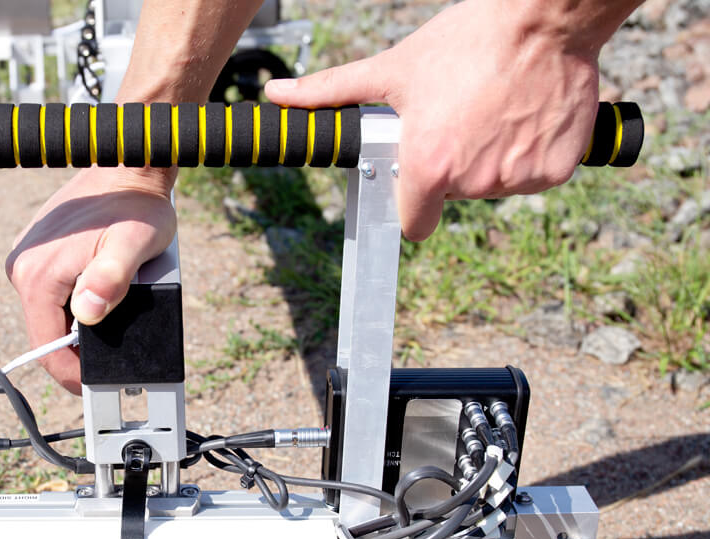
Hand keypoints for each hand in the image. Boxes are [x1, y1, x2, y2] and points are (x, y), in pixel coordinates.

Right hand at [5, 166, 176, 392]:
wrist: (126, 167)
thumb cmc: (136, 205)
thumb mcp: (134, 244)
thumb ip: (112, 279)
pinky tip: (98, 296)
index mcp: (38, 275)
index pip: (45, 348)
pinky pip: (52, 294)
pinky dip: (74, 304)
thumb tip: (88, 313)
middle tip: (112, 354)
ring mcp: (28, 261)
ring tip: (110, 319)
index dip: (71, 375)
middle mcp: (23, 269)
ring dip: (77, 327)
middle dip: (77, 351)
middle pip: (46, 334)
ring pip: (50, 315)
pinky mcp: (37, 254)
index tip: (95, 386)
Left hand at [265, 0, 603, 239]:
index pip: (414, 223)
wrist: (545, 18)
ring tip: (493, 109)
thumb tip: (277, 95)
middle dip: (454, 165)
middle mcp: (474, 183)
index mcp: (430, 167)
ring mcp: (518, 179)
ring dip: (492, 157)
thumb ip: (331, 92)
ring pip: (494, 185)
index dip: (414, 199)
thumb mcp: (393, 70)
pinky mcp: (556, 170)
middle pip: (454, 196)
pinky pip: (534, 175)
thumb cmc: (467, 41)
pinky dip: (531, 152)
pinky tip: (524, 114)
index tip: (421, 174)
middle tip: (461, 117)